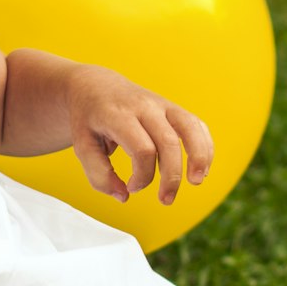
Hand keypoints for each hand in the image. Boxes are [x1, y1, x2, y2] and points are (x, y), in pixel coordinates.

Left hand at [66, 66, 213, 204]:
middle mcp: (143, 106)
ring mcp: (161, 104)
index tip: (131, 187)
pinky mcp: (172, 107)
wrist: (94, 85)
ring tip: (197, 181)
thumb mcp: (82, 146)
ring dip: (199, 156)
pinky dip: (204, 146)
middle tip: (166, 200)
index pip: (142, 149)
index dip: (142, 176)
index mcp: (118, 114)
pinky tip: (201, 169)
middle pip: (168, 142)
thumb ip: (98, 175)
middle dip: (171, 176)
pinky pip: (196, 124)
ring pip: (190, 127)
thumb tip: (124, 196)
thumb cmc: (88, 119)